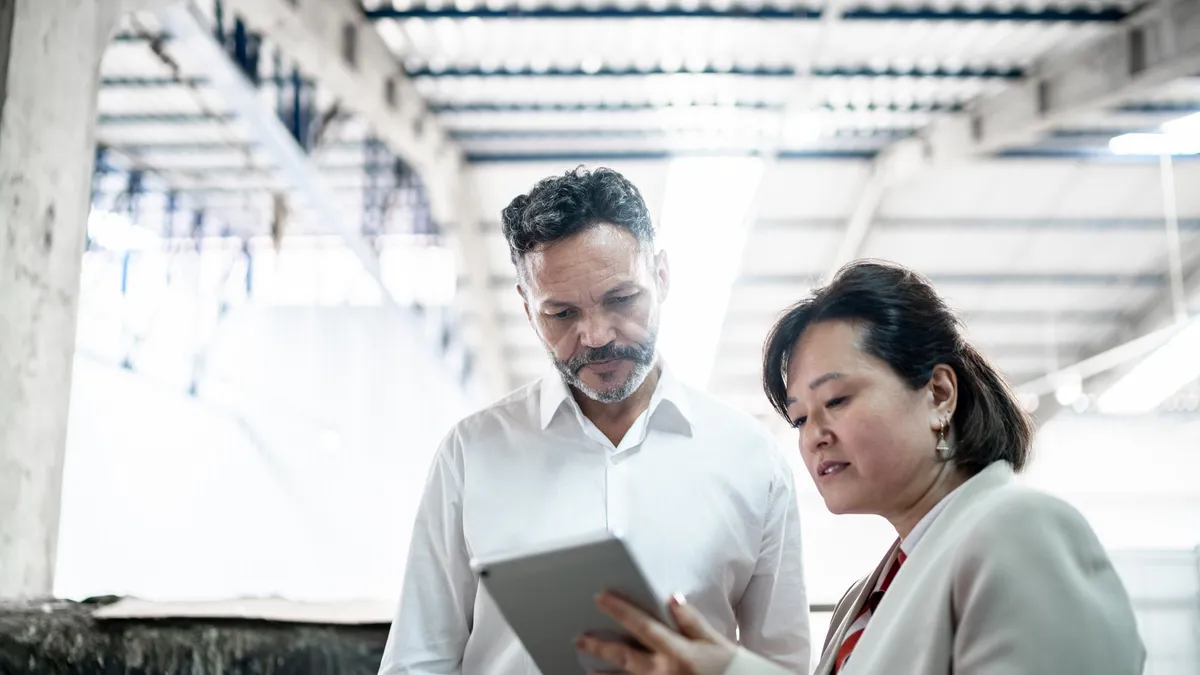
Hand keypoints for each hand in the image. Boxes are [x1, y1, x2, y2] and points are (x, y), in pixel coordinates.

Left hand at [574, 591, 737, 674]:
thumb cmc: (731, 669)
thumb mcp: (716, 641)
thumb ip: (692, 620)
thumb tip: (672, 598)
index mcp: (678, 651)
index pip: (642, 625)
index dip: (619, 610)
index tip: (600, 598)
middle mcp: (664, 672)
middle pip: (624, 656)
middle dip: (599, 646)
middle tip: (579, 639)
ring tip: (587, 667)